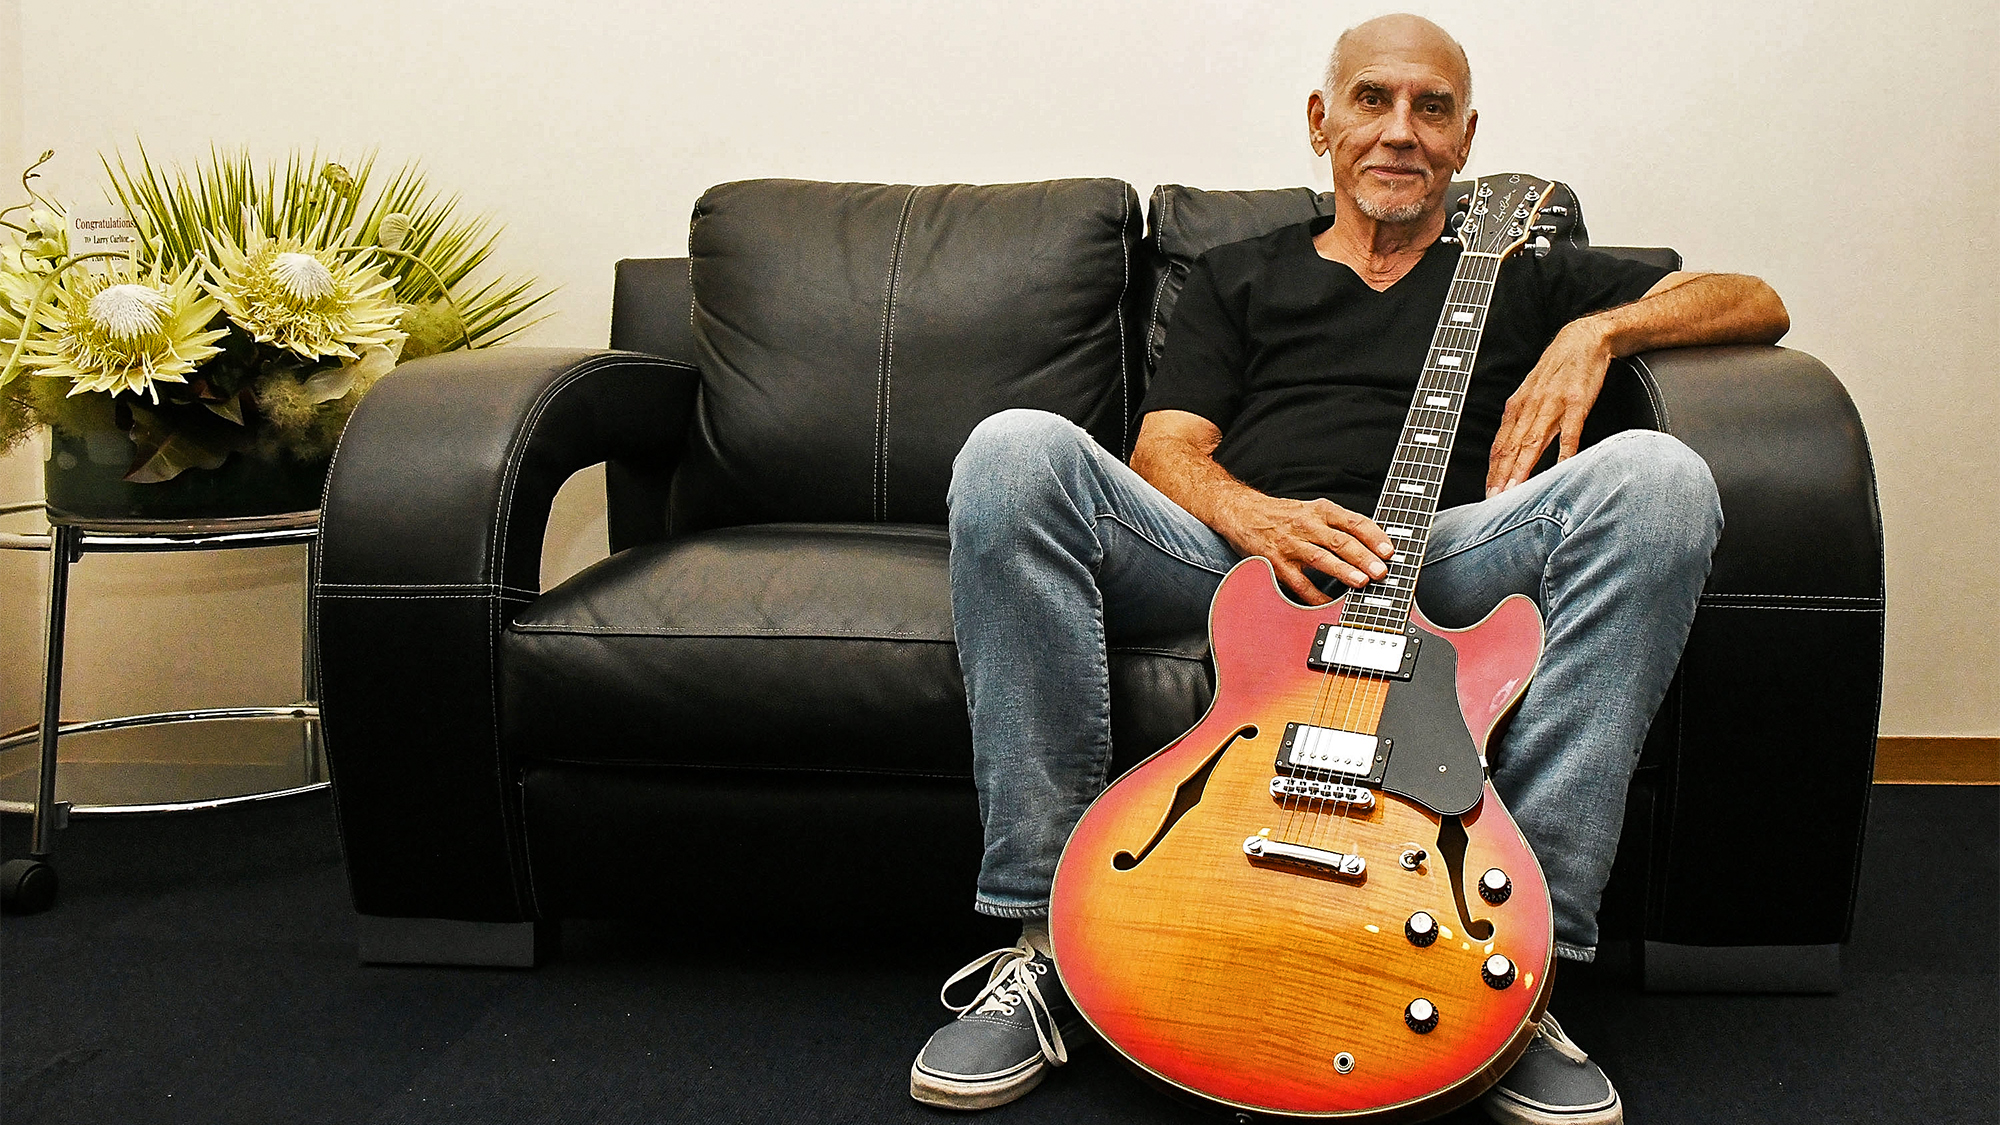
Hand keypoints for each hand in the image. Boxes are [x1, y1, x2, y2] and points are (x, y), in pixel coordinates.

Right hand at [1212, 493, 1394, 605]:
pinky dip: (1314, 595)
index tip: (1389, 550)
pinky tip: (1328, 603)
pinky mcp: (1276, 564)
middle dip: (1363, 557)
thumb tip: (1375, 547)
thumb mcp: (1314, 510)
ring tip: (1361, 582)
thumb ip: (1341, 525)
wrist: (1243, 513)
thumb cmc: (1285, 515)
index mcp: (1321, 511)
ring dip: (1343, 571)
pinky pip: (1298, 582)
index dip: (1373, 536)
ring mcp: (1291, 545)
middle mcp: (1307, 526)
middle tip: (1381, 571)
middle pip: (1340, 541)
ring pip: (1321, 559)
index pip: (1353, 521)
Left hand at [1486, 319, 1613, 497]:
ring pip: (1532, 443)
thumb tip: (1507, 449)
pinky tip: (1560, 469)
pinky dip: (1564, 452)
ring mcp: (1553, 405)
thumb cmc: (1557, 370)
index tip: (1488, 492)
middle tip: (1495, 500)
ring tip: (1515, 491)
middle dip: (1501, 476)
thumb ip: (1520, 420)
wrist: (1582, 340)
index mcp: (1517, 406)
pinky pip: (1569, 433)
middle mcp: (1530, 407)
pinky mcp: (1577, 403)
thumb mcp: (1530, 393)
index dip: (1492, 470)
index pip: (1500, 444)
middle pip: (1511, 448)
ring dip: (1522, 469)